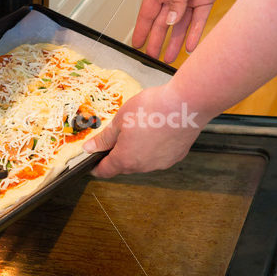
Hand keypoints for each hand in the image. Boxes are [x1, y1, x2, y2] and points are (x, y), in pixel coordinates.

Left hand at [83, 84, 205, 177]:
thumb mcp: (120, 119)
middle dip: (117, 155)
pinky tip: (155, 132)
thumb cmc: (152, 109)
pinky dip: (153, 148)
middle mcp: (143, 167)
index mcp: (125, 159)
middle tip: (116, 137)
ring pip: (142, 162)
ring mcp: (161, 163)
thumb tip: (90, 148)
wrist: (187, 105)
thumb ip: (104, 137)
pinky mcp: (176, 157)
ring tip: (139, 129)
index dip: (96, 167)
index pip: (105, 171)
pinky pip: (158, 156)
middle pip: (124, 166)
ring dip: (136, 151)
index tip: (92, 163)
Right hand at [132, 0, 236, 62]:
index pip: (147, 13)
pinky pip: (198, 20)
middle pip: (162, 23)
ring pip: (179, 25)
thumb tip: (170, 21)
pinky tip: (190, 47)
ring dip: (175, 42)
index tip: (136, 45)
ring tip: (169, 59)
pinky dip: (194, 34)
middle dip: (156, 40)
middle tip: (152, 58)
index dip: (141, 30)